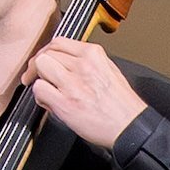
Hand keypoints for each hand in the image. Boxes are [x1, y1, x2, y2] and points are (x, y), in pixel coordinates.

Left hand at [24, 34, 148, 152]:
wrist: (130, 127)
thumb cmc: (122, 104)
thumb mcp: (109, 70)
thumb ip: (86, 61)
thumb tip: (64, 59)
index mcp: (93, 54)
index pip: (58, 42)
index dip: (47, 52)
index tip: (45, 60)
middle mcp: (83, 65)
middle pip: (46, 53)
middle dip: (39, 65)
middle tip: (39, 76)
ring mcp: (73, 84)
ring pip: (40, 66)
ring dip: (39, 78)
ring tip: (47, 89)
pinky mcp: (65, 103)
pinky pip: (39, 89)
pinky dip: (40, 96)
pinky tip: (49, 102)